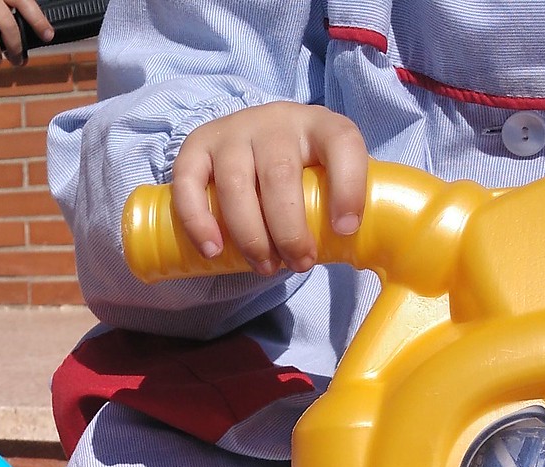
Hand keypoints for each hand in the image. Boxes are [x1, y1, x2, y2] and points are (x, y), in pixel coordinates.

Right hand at [0, 0, 53, 65]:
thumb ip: (6, 13)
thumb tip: (26, 37)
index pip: (26, 0)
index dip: (39, 17)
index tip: (48, 34)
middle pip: (24, 3)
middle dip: (37, 23)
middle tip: (45, 39)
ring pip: (8, 24)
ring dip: (14, 47)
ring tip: (16, 61)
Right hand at [170, 103, 366, 276]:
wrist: (248, 141)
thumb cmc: (295, 172)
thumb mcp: (323, 173)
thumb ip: (337, 200)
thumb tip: (355, 249)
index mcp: (318, 124)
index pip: (342, 142)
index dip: (348, 186)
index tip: (345, 230)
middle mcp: (275, 121)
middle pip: (280, 175)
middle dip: (290, 231)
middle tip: (298, 264)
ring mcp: (232, 132)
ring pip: (236, 184)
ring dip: (250, 236)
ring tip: (264, 267)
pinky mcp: (196, 147)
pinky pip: (190, 184)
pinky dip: (198, 221)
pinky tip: (214, 250)